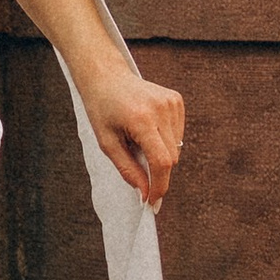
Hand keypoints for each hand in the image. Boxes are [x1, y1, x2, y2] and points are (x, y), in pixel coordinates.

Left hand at [86, 65, 184, 208]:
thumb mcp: (107, 143)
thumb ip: (127, 169)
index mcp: (142, 119)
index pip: (162, 161)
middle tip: (138, 168)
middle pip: (171, 158)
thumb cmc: (102, 110)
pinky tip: (148, 128)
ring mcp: (172, 102)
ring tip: (138, 139)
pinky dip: (165, 140)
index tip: (153, 202)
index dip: (159, 185)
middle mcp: (161, 109)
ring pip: (176, 148)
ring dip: (161, 154)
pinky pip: (177, 134)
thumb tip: (145, 193)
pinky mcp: (177, 100)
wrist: (107, 77)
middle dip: (157, 172)